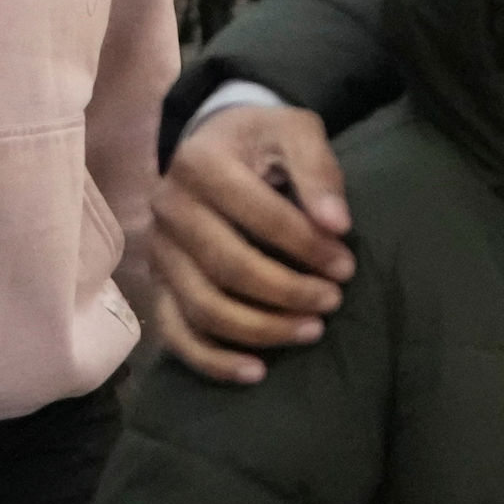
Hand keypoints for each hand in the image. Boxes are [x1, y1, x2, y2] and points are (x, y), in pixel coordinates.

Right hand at [149, 100, 355, 384]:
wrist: (216, 146)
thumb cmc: (262, 142)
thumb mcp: (295, 132)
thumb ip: (318, 169)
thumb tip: (336, 224)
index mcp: (199, 163)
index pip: (257, 215)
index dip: (305, 246)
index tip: (345, 265)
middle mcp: (168, 208)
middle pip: (227, 267)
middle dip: (287, 291)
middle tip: (333, 300)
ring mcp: (159, 251)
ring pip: (203, 307)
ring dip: (262, 329)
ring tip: (311, 330)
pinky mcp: (158, 284)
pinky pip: (176, 333)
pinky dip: (213, 361)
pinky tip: (257, 372)